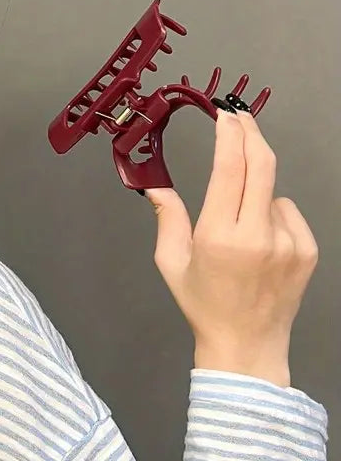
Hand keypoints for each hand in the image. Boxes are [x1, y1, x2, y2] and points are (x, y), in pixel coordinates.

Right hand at [148, 111, 317, 386]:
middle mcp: (257, 236)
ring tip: (240, 225)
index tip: (225, 115)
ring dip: (256, 190)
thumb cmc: (204, 304)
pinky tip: (260, 240)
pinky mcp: (306, 250)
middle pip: (262, 165)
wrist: (248, 345)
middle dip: (251, 133)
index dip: (229, 136)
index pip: (230, 170)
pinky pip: (288, 211)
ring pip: (272, 190)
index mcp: (220, 236)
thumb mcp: (171, 261)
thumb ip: (167, 216)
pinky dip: (272, 212)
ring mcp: (288, 243)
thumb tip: (154, 184)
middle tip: (239, 117)